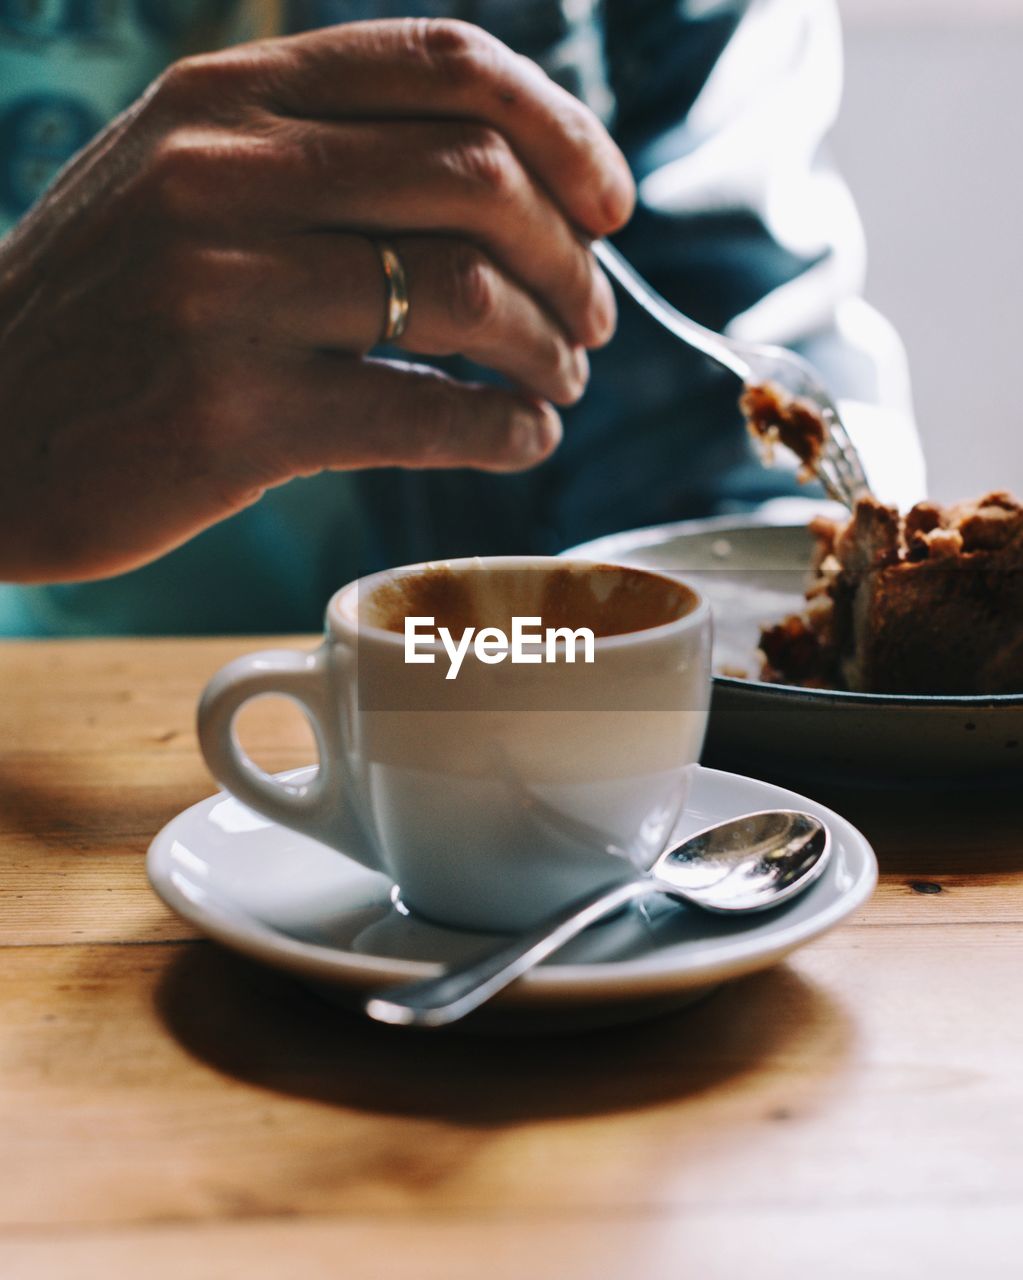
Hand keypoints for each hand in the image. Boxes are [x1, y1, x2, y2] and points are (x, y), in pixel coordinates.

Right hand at [0, 18, 633, 582]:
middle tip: (593, 318)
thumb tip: (494, 178)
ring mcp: (224, 294)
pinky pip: (423, 412)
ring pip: (463, 295)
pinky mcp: (233, 415)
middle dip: (571, 258)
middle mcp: (224, 175)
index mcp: (226, 99)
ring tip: (562, 381)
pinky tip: (521, 439)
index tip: (610, 203)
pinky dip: (503, 428)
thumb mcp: (181, 184)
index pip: (445, 66)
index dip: (562, 130)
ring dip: (549, 347)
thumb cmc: (106, 316)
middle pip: (477, 180)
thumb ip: (313, 156)